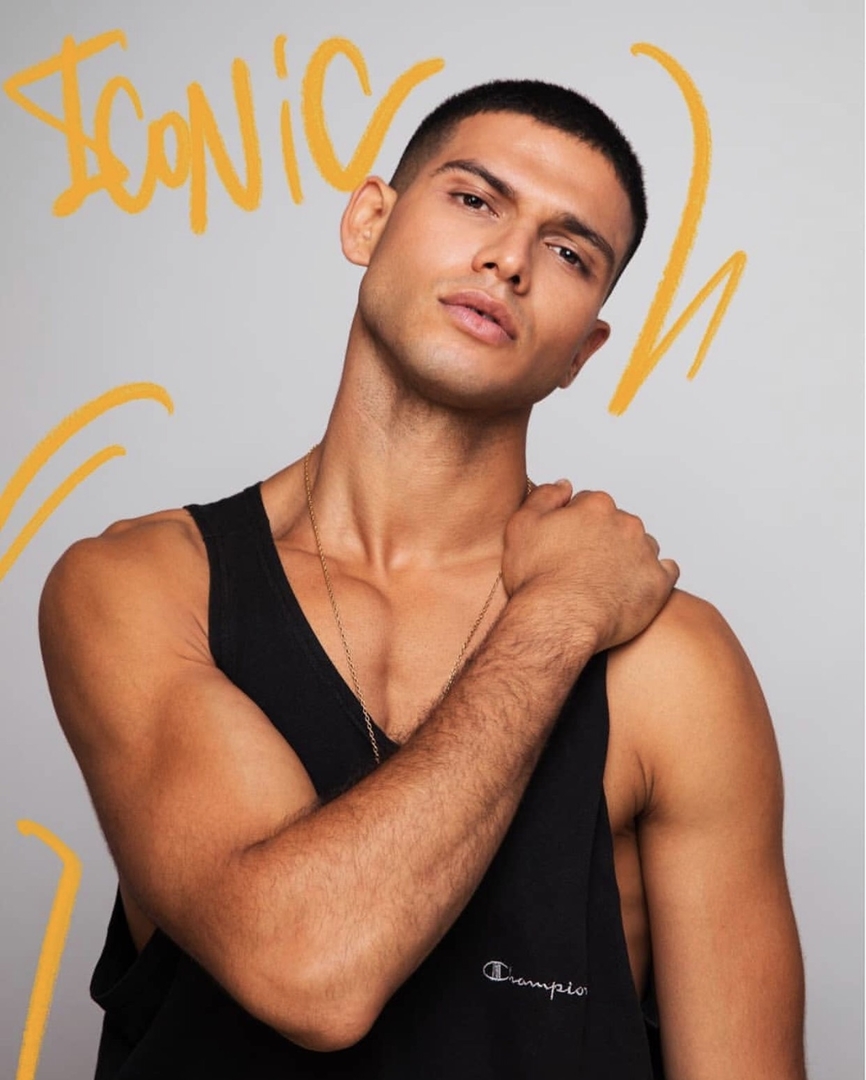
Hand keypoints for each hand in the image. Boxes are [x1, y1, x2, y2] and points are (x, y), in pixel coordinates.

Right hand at [502, 481, 678, 652]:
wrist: (558, 621)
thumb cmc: (538, 579)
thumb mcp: (522, 526)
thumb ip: (545, 497)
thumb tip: (566, 486)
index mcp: (596, 506)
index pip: (588, 505)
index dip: (573, 525)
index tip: (564, 545)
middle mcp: (626, 523)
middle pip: (616, 524)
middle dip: (602, 539)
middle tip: (581, 566)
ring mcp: (645, 552)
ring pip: (641, 546)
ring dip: (627, 557)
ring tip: (605, 581)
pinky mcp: (658, 583)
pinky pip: (665, 572)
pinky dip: (652, 577)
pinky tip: (634, 588)